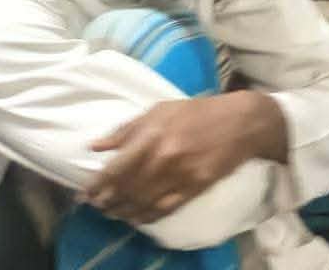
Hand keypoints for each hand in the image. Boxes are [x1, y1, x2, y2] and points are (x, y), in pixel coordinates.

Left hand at [85, 93, 278, 223]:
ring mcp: (179, 176)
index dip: (96, 186)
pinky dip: (146, 217)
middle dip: (106, 202)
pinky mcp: (195, 188)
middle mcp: (162, 159)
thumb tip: (95, 147)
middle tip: (97, 206)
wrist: (243, 122)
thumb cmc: (199, 112)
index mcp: (151, 136)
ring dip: (122, 212)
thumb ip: (126, 130)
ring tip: (112, 213)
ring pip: (141, 203)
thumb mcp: (160, 110)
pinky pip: (164, 209)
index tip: (85, 193)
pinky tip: (136, 218)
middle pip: (124, 190)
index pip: (113, 170)